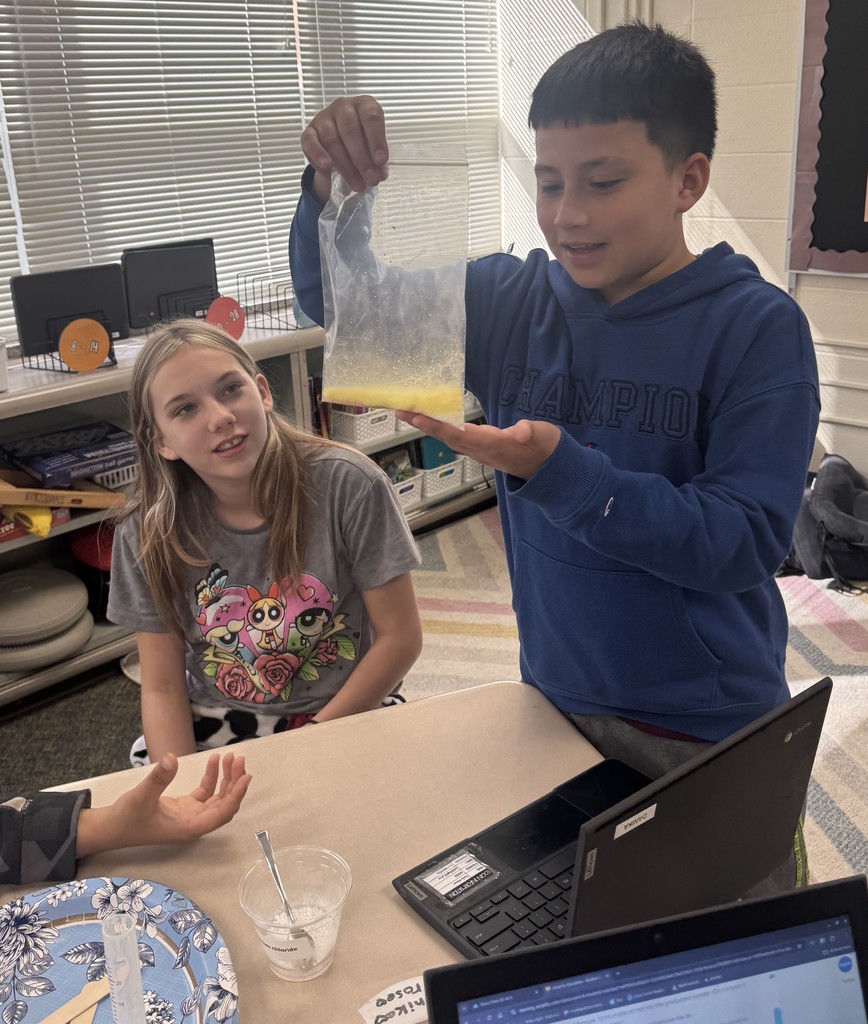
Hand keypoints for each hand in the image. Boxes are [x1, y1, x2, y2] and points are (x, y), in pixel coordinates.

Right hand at [76, 752, 251, 856]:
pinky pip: (205, 793)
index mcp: (189, 827)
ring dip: (226, 778)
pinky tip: (214, 761)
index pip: (222, 813)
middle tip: (239, 760)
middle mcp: (194, 823)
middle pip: (224, 804)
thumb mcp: (141, 796)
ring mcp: (190, 816)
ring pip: (217, 797)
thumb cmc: (126, 818)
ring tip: (231, 757)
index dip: (236, 796)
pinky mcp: (184, 808)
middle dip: (235, 783)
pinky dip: (211, 778)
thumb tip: (172, 758)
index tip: (246, 777)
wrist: (110, 828)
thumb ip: (158, 778)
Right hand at [300, 95, 388, 200]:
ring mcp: (324, 117)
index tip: (381, 161)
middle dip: (362, 158)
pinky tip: (328, 167)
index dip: (377, 140)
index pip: (371, 117)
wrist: (339, 147)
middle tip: (371, 179)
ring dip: (346, 165)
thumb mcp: (373, 149)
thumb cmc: (362, 144)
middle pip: (350, 130)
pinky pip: (311, 142)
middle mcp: (343, 106)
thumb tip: (379, 174)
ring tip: (358, 184)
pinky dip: (318, 155)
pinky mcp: (309, 131)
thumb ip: (377, 160)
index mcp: (363, 105)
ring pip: (332, 139)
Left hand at [396, 412, 561, 480]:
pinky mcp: (483, 449)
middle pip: (446, 436)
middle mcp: (481, 450)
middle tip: (400, 409)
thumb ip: (530, 433)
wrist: (551, 471)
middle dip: (422, 423)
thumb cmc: (546, 448)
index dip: (435, 424)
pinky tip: (434, 420)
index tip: (414, 415)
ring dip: (429, 426)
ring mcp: (481, 452)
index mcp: (492, 444)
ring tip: (410, 412)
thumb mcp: (542, 436)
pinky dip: (442, 428)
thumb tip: (521, 431)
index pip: (457, 432)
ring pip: (449, 438)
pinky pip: (457, 438)